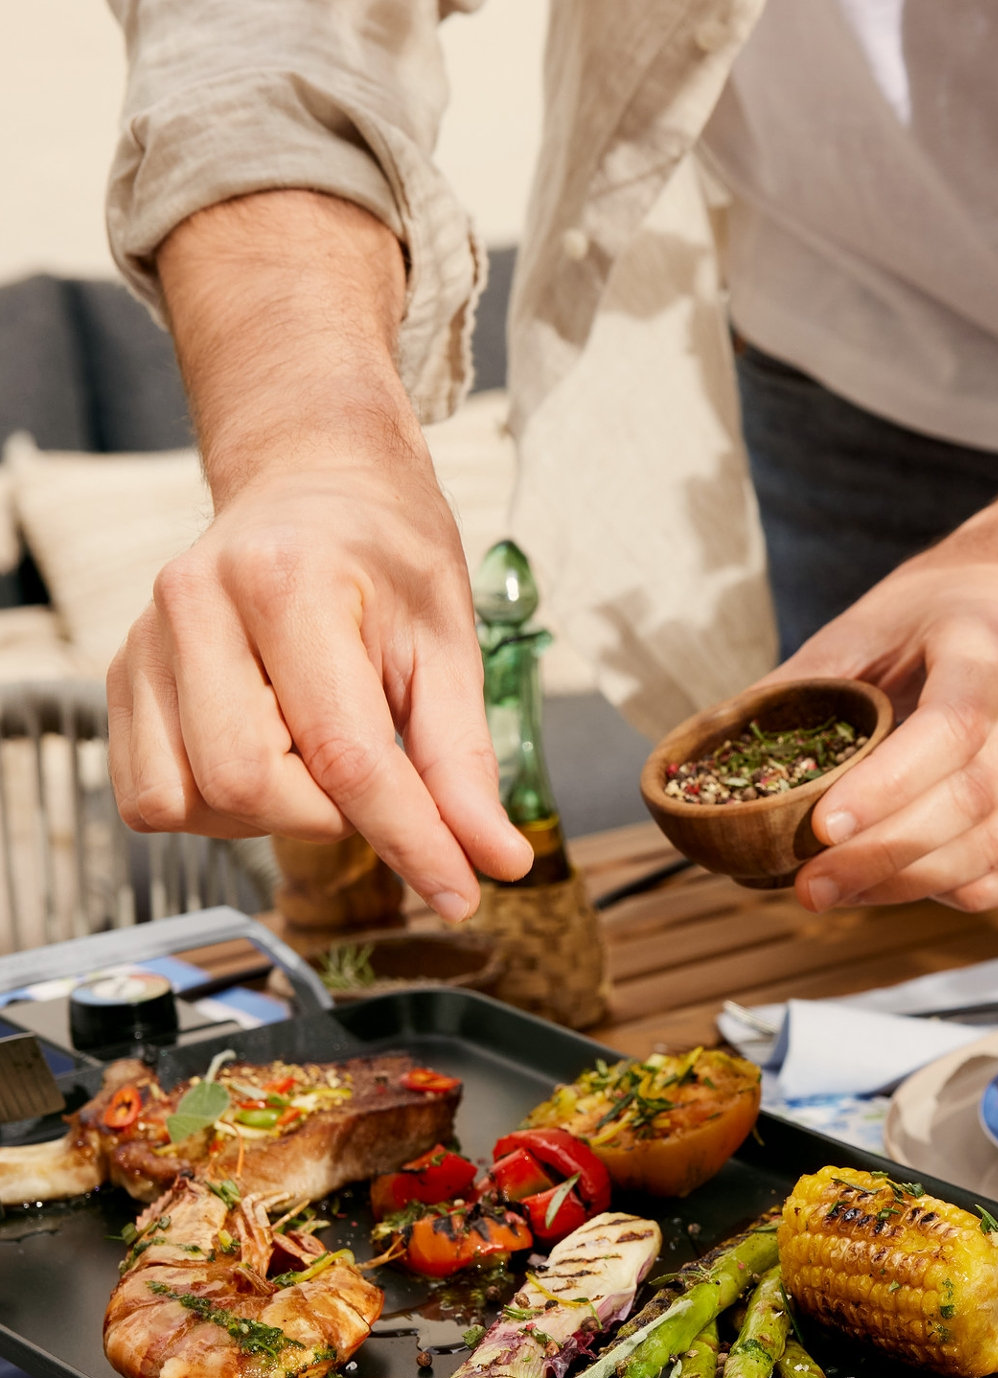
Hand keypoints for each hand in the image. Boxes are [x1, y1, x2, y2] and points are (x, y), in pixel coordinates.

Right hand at [106, 450, 531, 919]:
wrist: (314, 484)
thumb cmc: (385, 556)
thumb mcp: (450, 645)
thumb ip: (465, 762)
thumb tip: (496, 859)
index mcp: (288, 583)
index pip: (346, 754)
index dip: (410, 840)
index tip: (459, 892)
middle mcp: (197, 606)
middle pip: (251, 785)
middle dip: (331, 814)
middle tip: (373, 774)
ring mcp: (145, 640)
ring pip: (192, 799)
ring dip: (272, 811)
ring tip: (316, 753)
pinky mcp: (122, 675)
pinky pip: (150, 795)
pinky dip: (217, 806)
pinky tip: (266, 756)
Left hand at [771, 308, 997, 914]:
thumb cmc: (941, 611)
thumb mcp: (867, 622)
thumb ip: (804, 686)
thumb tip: (712, 755)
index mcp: (990, 644)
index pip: (953, 728)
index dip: (889, 787)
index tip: (822, 827)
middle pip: (975, 801)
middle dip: (885, 854)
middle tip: (809, 884)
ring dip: (916, 882)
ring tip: (841, 891)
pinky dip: (970, 892)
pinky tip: (911, 887)